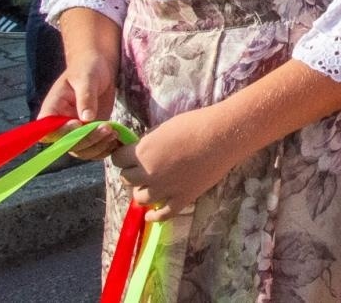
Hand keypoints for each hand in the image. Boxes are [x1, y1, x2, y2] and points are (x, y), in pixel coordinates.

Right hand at [37, 58, 121, 159]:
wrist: (99, 67)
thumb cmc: (88, 68)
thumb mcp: (86, 78)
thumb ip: (86, 97)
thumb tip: (86, 119)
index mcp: (52, 109)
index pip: (48, 130)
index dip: (61, 132)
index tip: (78, 123)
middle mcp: (61, 124)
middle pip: (68, 143)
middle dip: (87, 139)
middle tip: (107, 127)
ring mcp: (76, 130)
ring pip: (82, 149)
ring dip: (98, 146)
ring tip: (114, 132)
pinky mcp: (91, 132)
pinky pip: (94, 148)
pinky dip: (105, 148)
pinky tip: (117, 139)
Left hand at [110, 107, 237, 221]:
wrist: (222, 136)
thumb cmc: (195, 124)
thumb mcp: (164, 127)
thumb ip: (149, 142)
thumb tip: (142, 150)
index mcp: (142, 152)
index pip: (118, 160)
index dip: (122, 156)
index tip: (128, 154)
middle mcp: (149, 174)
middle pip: (127, 179)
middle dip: (132, 173)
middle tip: (142, 168)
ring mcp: (165, 189)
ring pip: (141, 199)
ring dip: (142, 192)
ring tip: (149, 186)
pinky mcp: (182, 199)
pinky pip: (163, 214)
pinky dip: (154, 217)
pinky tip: (151, 216)